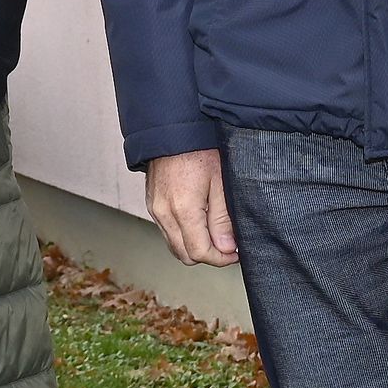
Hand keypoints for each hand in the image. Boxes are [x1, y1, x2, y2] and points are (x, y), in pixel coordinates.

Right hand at [146, 147, 237, 265]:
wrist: (173, 129)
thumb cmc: (199, 149)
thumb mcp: (220, 183)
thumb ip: (223, 219)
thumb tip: (227, 248)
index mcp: (183, 210)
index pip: (200, 252)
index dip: (221, 258)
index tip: (235, 252)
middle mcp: (164, 214)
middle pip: (185, 255)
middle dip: (208, 255)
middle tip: (227, 244)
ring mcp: (155, 210)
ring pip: (175, 245)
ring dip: (194, 245)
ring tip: (214, 231)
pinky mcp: (152, 204)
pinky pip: (167, 231)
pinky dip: (183, 234)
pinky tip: (198, 220)